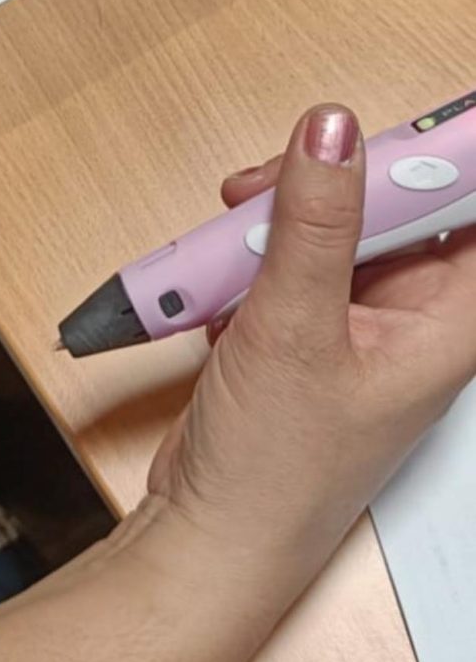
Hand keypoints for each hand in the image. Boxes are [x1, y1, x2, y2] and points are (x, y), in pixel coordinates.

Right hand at [148, 104, 475, 610]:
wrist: (210, 538)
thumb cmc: (277, 473)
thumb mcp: (293, 329)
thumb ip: (316, 222)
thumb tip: (333, 130)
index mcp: (452, 323)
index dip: (450, 156)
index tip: (401, 122)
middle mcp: (417, 317)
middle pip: (407, 201)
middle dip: (344, 176)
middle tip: (287, 171)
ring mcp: (362, 320)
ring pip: (343, 222)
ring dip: (286, 212)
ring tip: (236, 227)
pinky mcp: (310, 324)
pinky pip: (296, 254)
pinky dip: (256, 250)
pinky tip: (225, 274)